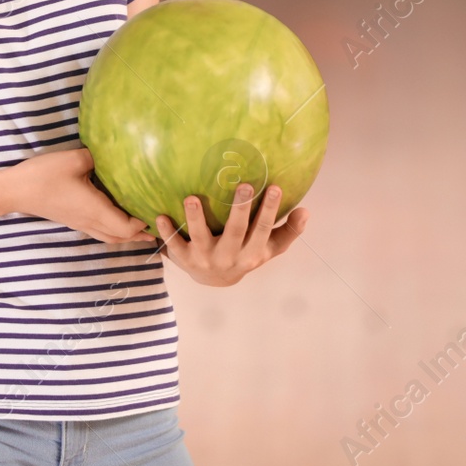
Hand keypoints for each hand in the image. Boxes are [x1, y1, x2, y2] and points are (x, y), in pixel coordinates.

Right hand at [7, 146, 151, 244]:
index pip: (126, 227)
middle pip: (120, 237)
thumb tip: (113, 155)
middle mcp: (89, 221)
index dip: (142, 223)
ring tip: (142, 228)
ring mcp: (80, 223)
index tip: (154, 210)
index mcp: (94, 210)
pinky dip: (113, 230)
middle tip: (156, 225)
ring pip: (109, 237)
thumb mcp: (74, 159)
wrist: (15, 191)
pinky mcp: (72, 220)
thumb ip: (98, 158)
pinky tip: (115, 218)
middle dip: (140, 234)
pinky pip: (99, 231)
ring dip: (127, 235)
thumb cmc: (44, 176)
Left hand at [155, 184, 308, 286]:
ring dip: (196, 218)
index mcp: (252, 254)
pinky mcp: (184, 258)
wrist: (215, 281)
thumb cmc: (246, 254)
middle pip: (235, 232)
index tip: (275, 187)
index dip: (269, 210)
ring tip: (192, 198)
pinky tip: (159, 215)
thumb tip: (306, 211)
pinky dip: (166, 231)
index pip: (263, 230)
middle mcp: (229, 258)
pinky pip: (174, 244)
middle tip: (244, 184)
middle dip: (240, 209)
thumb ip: (289, 231)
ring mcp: (205, 258)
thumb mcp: (269, 248)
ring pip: (201, 237)